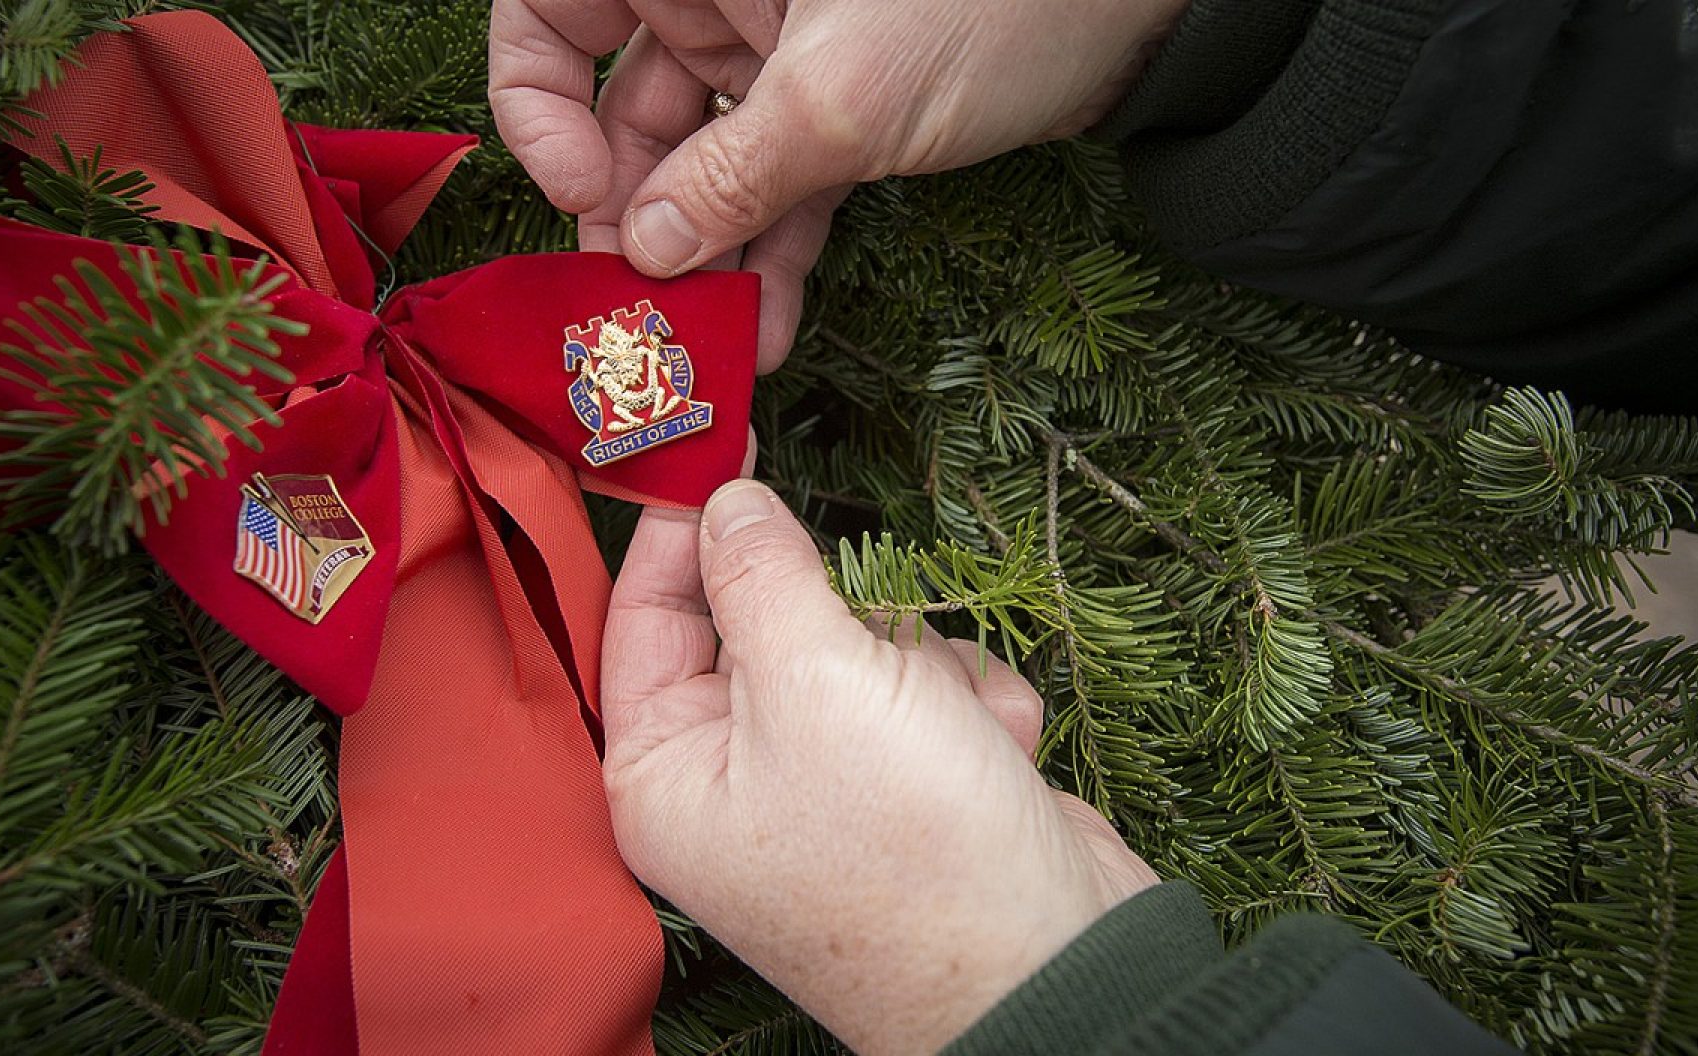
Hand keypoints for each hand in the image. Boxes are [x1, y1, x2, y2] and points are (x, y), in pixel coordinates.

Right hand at [489, 0, 1191, 370]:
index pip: (547, 17)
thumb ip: (728, 178)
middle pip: (621, 107)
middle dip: (626, 213)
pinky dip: (772, 253)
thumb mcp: (838, 97)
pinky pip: (776, 187)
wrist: (1138, 7)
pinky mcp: (837, 110)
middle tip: (631, 315)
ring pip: (700, 162)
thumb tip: (642, 251)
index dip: (538, 106)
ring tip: (699, 350)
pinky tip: (767, 330)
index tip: (587, 188)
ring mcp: (777, 52)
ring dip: (700, 256)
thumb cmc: (991, 1)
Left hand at [602, 479, 1157, 1054]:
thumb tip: (726, 502)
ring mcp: (827, 785)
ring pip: (863, 643)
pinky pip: (928, 690)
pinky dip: (971, 707)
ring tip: (950, 726)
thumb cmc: (908, 843)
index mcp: (664, 773)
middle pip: (766, 621)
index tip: (723, 453)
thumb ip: (761, 572)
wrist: (1056, 963)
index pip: (642, 615)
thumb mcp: (817, 679)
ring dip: (924, 664)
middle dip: (844, 617)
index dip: (683, 532)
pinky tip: (996, 755)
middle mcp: (732, 781)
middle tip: (878, 639)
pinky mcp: (911, 784)